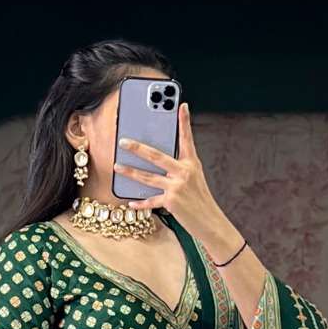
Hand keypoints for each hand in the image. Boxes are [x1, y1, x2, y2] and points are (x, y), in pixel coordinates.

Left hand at [113, 101, 218, 235]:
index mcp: (192, 164)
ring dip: (131, 172)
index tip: (182, 106)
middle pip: (157, 156)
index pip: (187, 139)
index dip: (184, 122)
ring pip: (148, 177)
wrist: (209, 222)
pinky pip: (151, 201)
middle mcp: (184, 172)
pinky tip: (131, 202)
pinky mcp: (171, 202)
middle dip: (138, 148)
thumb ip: (179, 169)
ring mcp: (177, 187)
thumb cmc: (200, 201)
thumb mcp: (194, 179)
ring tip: (118, 167)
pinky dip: (141, 203)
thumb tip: (159, 163)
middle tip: (123, 142)